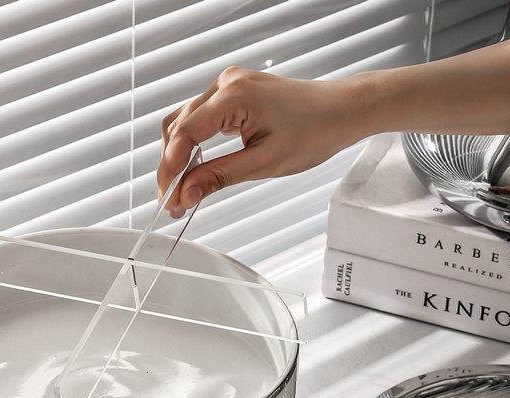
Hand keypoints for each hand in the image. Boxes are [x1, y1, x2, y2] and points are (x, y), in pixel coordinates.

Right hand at [157, 67, 362, 216]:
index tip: (169, 199)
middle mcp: (226, 84)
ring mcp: (227, 86)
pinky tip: (195, 167)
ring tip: (183, 189)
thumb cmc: (314, 130)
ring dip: (178, 156)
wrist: (340, 111)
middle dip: (171, 167)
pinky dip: (192, 144)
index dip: (170, 171)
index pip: (183, 135)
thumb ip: (219, 176)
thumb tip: (187, 193)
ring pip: (183, 122)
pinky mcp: (232, 94)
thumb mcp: (264, 162)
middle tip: (175, 201)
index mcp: (234, 96)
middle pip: (177, 127)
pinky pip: (200, 118)